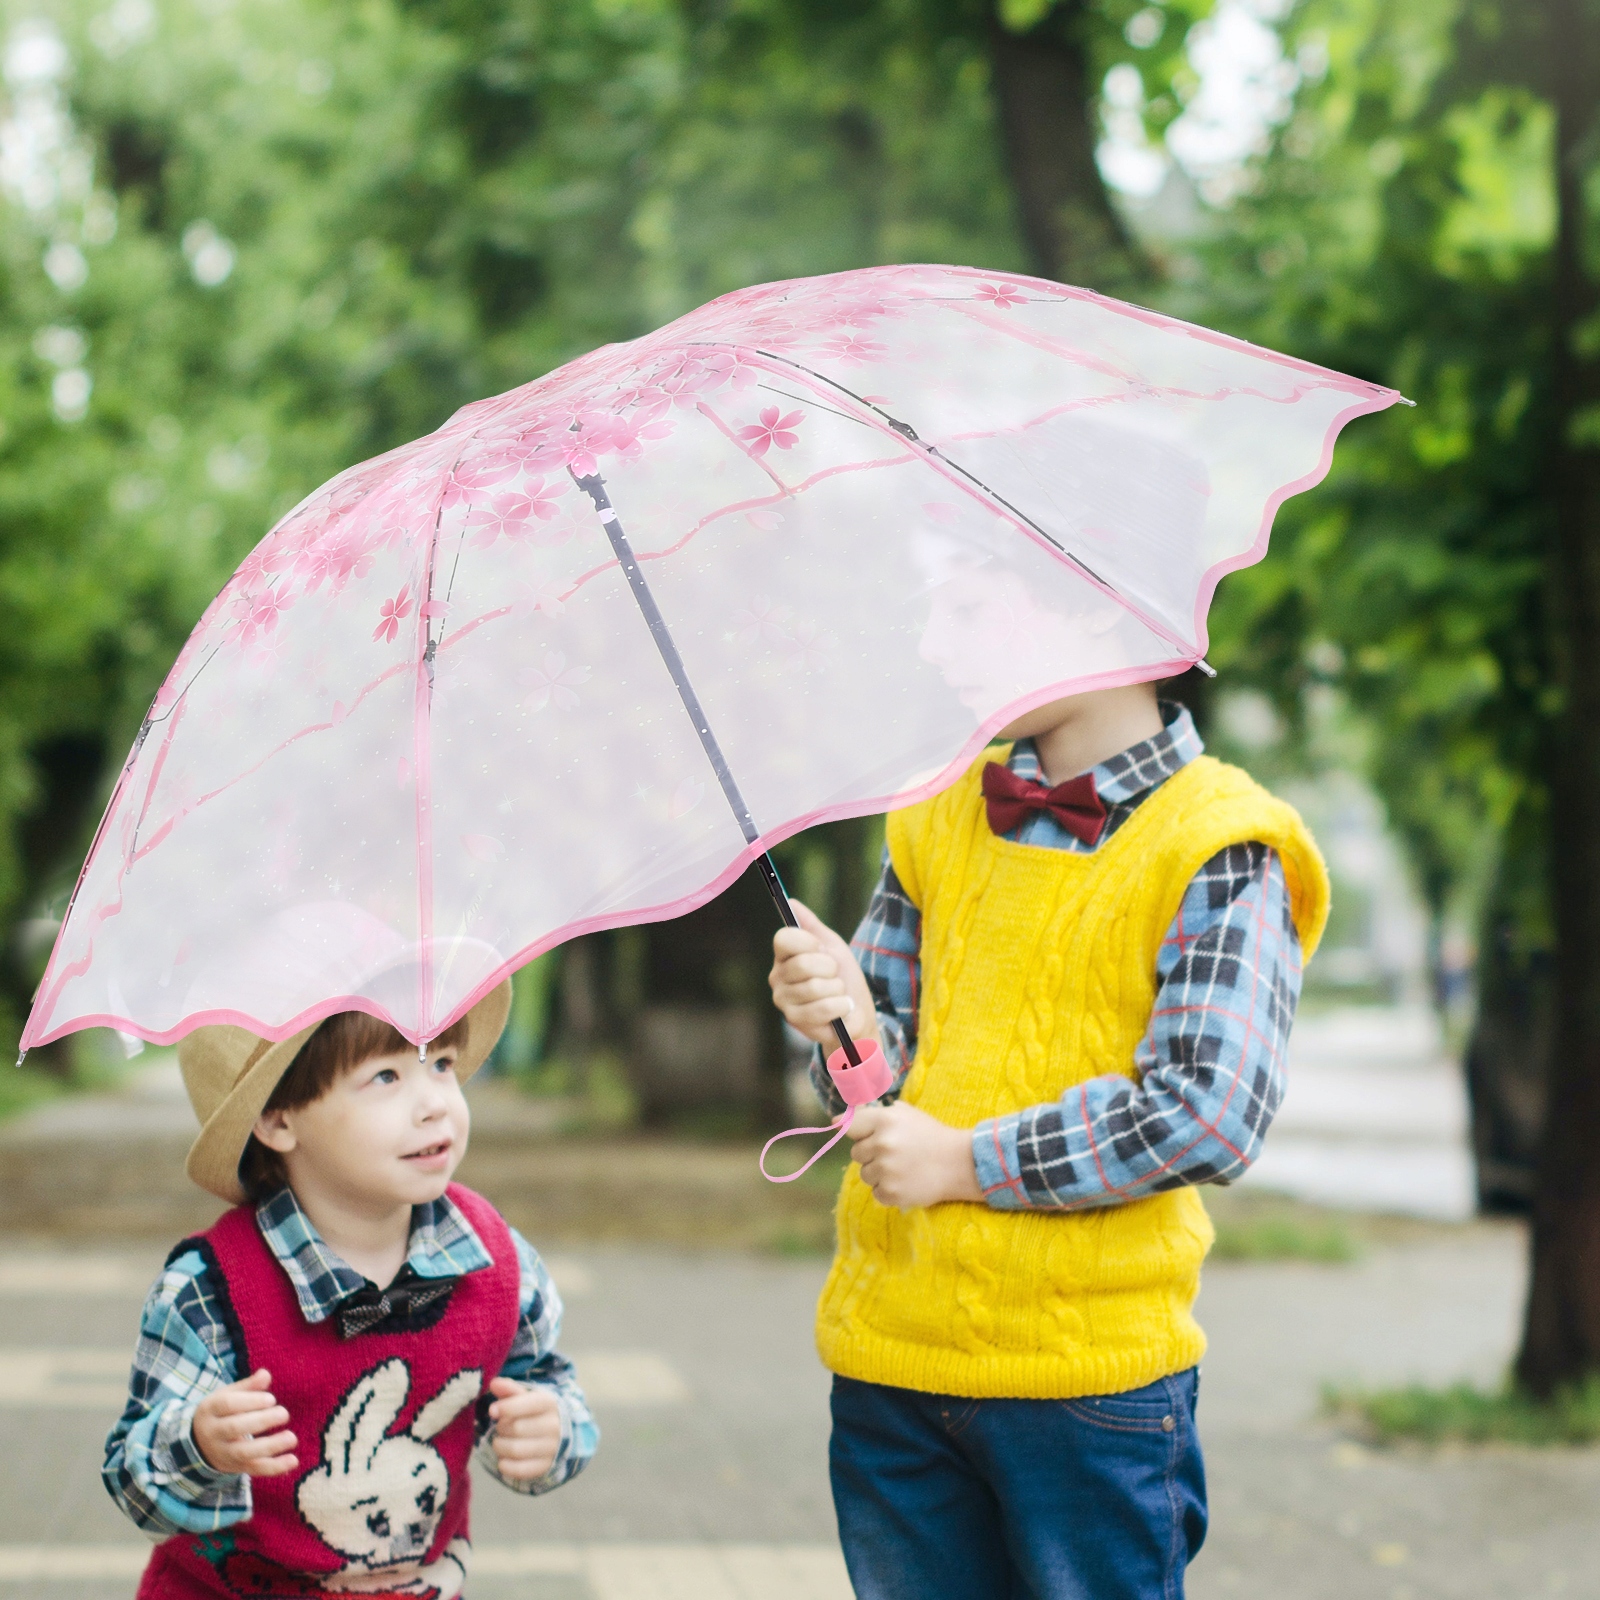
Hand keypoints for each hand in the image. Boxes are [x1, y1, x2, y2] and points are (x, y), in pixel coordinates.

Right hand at [192, 1368, 297, 1477]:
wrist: (198, 1442)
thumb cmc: (221, 1412)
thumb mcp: (228, 1395)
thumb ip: (248, 1386)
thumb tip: (265, 1374)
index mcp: (211, 1410)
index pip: (227, 1405)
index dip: (250, 1401)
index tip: (271, 1399)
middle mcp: (214, 1433)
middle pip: (234, 1429)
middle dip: (261, 1421)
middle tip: (284, 1413)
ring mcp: (223, 1453)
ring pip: (244, 1453)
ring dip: (270, 1446)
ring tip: (292, 1438)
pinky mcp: (235, 1467)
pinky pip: (254, 1469)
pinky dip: (274, 1467)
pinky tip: (293, 1460)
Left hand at [487, 1377, 561, 1480]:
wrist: (559, 1433)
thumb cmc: (535, 1412)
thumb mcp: (526, 1397)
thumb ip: (509, 1389)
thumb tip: (494, 1383)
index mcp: (549, 1404)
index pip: (525, 1404)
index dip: (504, 1407)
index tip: (492, 1411)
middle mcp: (554, 1426)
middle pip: (516, 1428)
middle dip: (501, 1428)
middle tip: (500, 1427)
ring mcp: (551, 1448)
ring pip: (515, 1450)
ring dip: (500, 1446)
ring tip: (500, 1442)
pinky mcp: (545, 1467)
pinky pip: (520, 1470)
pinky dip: (505, 1465)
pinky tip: (503, 1459)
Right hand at [768, 900, 879, 1049]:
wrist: (856, 1011)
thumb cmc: (843, 976)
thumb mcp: (832, 946)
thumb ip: (811, 925)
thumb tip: (792, 901)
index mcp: (784, 955)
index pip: (784, 938)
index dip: (808, 942)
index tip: (822, 949)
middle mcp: (777, 976)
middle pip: (803, 963)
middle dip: (830, 969)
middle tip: (834, 975)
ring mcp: (783, 1000)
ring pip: (815, 987)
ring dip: (837, 989)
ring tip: (838, 993)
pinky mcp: (794, 1020)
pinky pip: (823, 1008)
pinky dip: (840, 1006)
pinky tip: (841, 1009)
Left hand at [847, 1102, 982, 1209]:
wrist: (959, 1163)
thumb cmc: (930, 1135)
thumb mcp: (905, 1114)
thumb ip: (872, 1114)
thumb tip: (837, 1119)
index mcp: (884, 1120)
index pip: (850, 1127)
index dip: (858, 1132)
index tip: (865, 1136)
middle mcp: (882, 1144)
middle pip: (856, 1153)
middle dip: (871, 1154)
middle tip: (895, 1153)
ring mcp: (886, 1170)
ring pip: (865, 1174)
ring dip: (878, 1173)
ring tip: (902, 1168)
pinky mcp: (891, 1193)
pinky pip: (875, 1192)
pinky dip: (887, 1190)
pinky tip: (905, 1181)